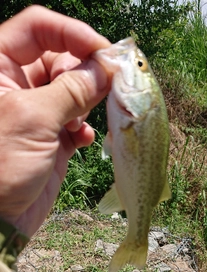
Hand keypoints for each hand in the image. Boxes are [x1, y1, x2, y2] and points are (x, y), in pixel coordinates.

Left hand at [0, 6, 110, 236]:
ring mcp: (35, 113)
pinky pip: (74, 122)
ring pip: (72, 91)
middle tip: (109, 87)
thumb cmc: (2, 165)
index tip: (103, 52)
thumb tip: (106, 68)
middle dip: (85, 73)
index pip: (38, 29)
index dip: (72, 34)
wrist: (0, 221)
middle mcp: (15, 86)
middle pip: (60, 59)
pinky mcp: (50, 138)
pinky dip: (83, 129)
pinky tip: (83, 141)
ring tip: (83, 123)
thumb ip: (72, 89)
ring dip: (86, 103)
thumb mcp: (34, 120)